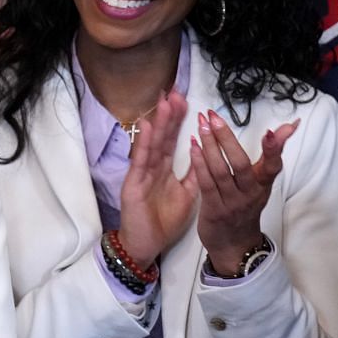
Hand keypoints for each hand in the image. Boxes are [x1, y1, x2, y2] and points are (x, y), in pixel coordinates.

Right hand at [115, 91, 197, 266]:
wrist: (146, 245)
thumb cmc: (163, 222)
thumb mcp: (187, 196)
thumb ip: (194, 175)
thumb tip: (204, 153)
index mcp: (164, 169)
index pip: (172, 140)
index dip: (179, 121)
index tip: (186, 101)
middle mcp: (152, 167)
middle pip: (162, 137)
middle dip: (169, 115)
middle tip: (176, 92)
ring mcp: (141, 174)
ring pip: (152, 144)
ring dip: (157, 123)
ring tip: (164, 102)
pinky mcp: (133, 184)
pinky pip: (140, 162)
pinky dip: (143, 143)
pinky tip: (146, 126)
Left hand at [192, 110, 297, 274]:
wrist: (234, 245)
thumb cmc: (245, 208)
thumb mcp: (260, 183)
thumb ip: (269, 155)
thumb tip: (286, 127)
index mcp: (263, 185)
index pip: (273, 165)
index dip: (275, 148)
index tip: (276, 130)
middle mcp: (250, 194)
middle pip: (241, 163)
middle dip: (226, 137)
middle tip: (214, 116)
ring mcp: (231, 203)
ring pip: (221, 171)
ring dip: (209, 145)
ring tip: (201, 124)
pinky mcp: (214, 209)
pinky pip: (206, 183)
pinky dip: (199, 162)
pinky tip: (193, 145)